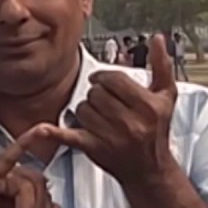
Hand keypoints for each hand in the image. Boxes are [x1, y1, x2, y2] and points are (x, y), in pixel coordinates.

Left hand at [41, 33, 178, 184]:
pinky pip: (70, 137)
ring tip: (99, 116)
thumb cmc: (156, 130)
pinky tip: (42, 129)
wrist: (150, 169)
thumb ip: (162, 65)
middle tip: (105, 103)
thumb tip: (157, 39)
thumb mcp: (165, 97)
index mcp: (147, 106)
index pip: (114, 79)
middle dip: (97, 95)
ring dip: (86, 110)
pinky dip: (54, 133)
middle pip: (96, 93)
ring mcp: (111, 137)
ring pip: (82, 108)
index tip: (103, 82)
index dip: (105, 78)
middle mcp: (131, 122)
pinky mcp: (95, 149)